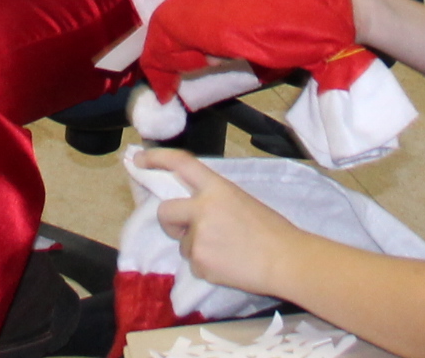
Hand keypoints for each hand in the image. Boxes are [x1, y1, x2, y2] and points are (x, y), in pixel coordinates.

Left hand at [133, 148, 298, 295]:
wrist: (284, 260)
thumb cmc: (270, 229)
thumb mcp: (240, 200)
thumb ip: (212, 199)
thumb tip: (190, 204)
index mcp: (217, 188)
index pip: (180, 164)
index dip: (156, 159)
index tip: (139, 160)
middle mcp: (202, 209)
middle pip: (165, 211)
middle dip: (171, 221)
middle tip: (188, 229)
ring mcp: (198, 237)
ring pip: (182, 243)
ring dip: (196, 247)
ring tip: (226, 250)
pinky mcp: (200, 263)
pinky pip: (194, 263)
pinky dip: (206, 266)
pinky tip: (228, 264)